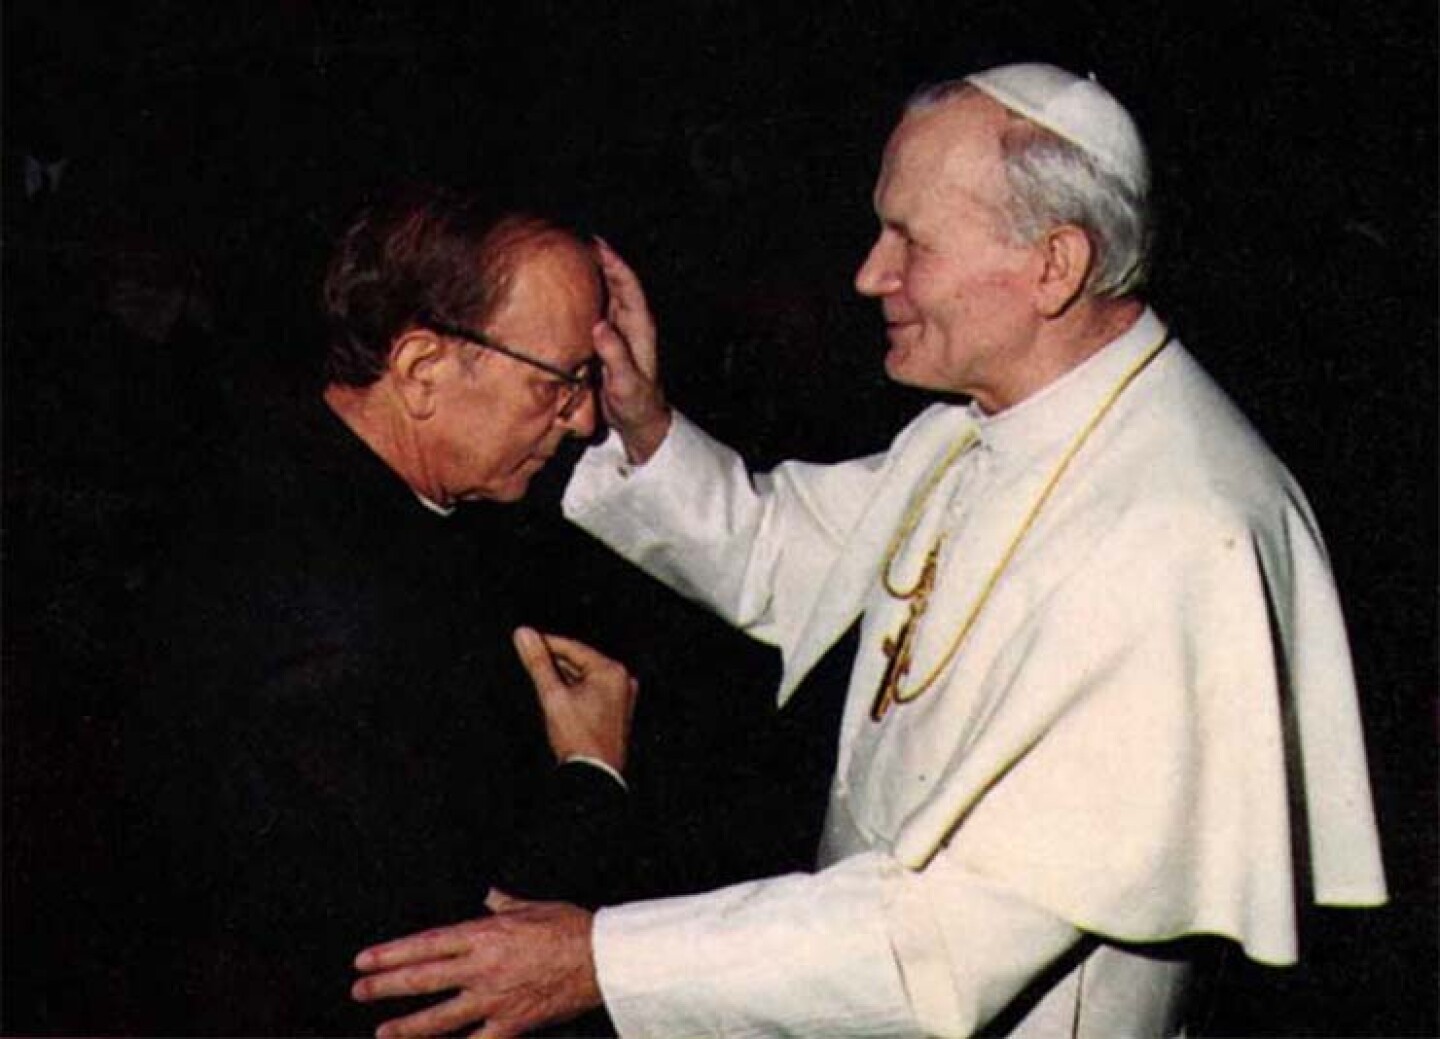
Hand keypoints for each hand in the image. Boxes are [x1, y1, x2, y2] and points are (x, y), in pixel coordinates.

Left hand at [353, 889, 599, 1037]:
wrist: (602, 957)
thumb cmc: (571, 927)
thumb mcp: (534, 906)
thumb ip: (505, 904)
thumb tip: (490, 895)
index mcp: (485, 935)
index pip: (426, 945)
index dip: (392, 953)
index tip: (365, 958)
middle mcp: (482, 968)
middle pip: (424, 979)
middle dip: (387, 985)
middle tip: (359, 990)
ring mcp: (494, 999)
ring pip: (441, 1017)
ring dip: (408, 1025)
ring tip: (382, 1031)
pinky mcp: (512, 1024)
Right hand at [513, 627, 636, 773]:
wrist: (595, 776)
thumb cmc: (578, 737)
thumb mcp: (553, 696)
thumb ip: (538, 663)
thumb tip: (523, 634)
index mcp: (611, 671)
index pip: (573, 647)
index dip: (546, 643)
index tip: (526, 639)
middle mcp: (621, 680)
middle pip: (580, 662)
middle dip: (553, 661)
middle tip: (528, 657)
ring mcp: (621, 697)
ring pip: (584, 678)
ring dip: (562, 677)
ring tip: (538, 677)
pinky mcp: (616, 711)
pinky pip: (591, 692)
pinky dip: (573, 691)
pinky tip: (556, 696)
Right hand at [592, 238, 671, 462]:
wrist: (641, 421)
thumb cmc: (636, 404)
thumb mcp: (625, 382)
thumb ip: (615, 355)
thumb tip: (599, 326)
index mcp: (639, 328)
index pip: (628, 286)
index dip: (615, 263)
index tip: (598, 244)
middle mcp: (632, 324)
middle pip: (618, 283)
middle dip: (603, 260)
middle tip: (580, 239)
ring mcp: (621, 331)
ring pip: (608, 293)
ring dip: (595, 274)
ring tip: (574, 255)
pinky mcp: (610, 339)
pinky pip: (600, 308)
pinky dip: (588, 293)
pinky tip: (572, 288)